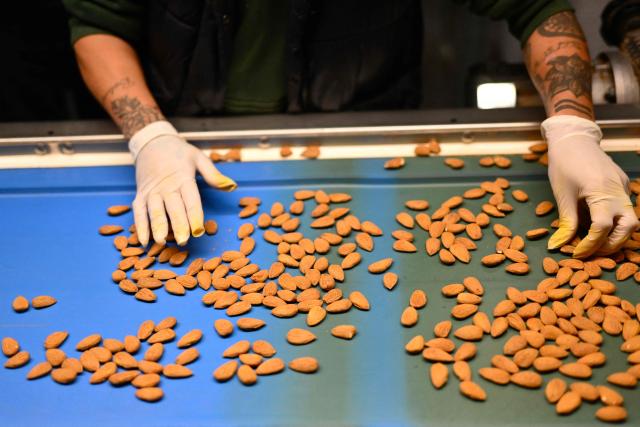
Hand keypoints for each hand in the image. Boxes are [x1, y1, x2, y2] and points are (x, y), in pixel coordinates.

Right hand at [130, 121, 236, 246]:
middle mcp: (166, 186)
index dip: (194, 215)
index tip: (198, 230)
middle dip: (178, 225)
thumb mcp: (198, 158)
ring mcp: (151, 191)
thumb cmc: (178, 152)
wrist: (151, 143)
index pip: (190, 199)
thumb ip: (213, 175)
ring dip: (157, 227)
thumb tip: (231, 186)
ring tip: (161, 241)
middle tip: (183, 241)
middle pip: (172, 208)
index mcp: (183, 177)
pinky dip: (140, 226)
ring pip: (154, 211)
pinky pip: (139, 212)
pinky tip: (144, 241)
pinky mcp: (140, 195)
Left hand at [543, 115, 637, 258]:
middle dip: (611, 245)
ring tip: (596, 243)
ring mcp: (624, 188)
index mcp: (600, 192)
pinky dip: (615, 222)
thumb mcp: (562, 195)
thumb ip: (565, 222)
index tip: (576, 254)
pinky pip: (626, 209)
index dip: (590, 245)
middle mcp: (618, 191)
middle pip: (628, 228)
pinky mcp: (624, 185)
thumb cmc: (563, 165)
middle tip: (592, 253)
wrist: (574, 139)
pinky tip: (598, 226)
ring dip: (617, 235)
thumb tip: (557, 246)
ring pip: (632, 220)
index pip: (601, 228)